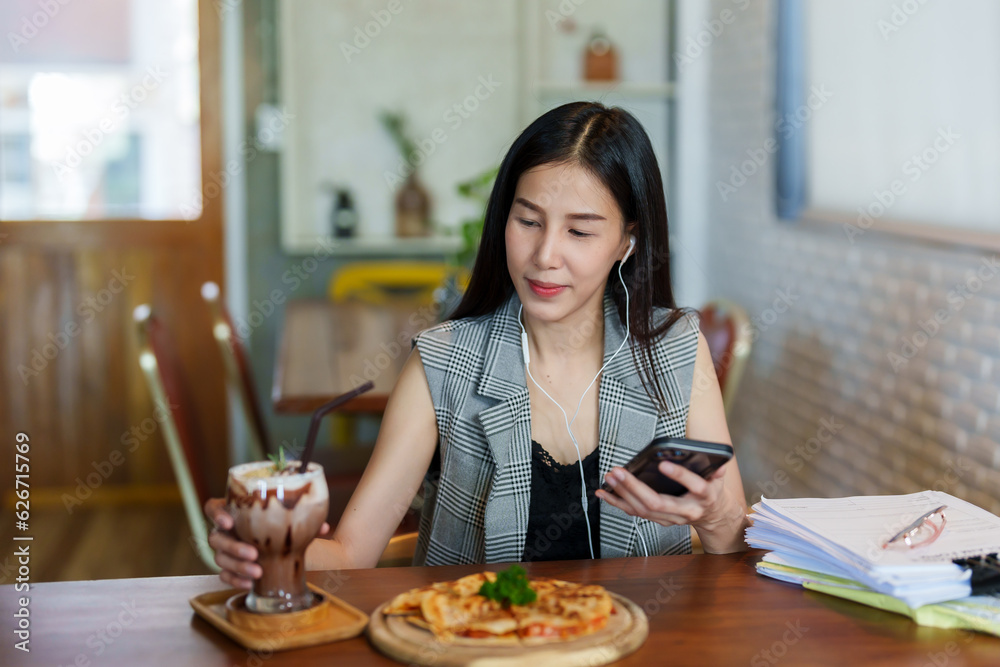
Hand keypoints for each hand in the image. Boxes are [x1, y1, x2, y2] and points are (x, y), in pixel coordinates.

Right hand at [203, 497, 330, 589]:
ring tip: (258, 571)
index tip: (228, 522)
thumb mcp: (290, 522)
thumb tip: (322, 527)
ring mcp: (224, 550)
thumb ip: (303, 521)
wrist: (283, 549)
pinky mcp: (228, 568)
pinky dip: (235, 580)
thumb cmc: (281, 528)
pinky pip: (223, 575)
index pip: (213, 508)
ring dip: (238, 565)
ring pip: (219, 558)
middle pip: (216, 537)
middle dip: (233, 546)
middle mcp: (225, 531)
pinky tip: (249, 584)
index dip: (216, 514)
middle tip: (254, 553)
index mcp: (235, 512)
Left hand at [595, 461, 737, 535]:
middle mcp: (686, 511)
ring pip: (643, 510)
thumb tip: (717, 461)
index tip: (663, 464)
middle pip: (657, 503)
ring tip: (610, 477)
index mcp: (704, 498)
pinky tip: (604, 493)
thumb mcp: (719, 479)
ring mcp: (671, 519)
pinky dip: (617, 502)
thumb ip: (717, 470)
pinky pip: (635, 513)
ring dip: (623, 493)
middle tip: (619, 471)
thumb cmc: (712, 492)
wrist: (712, 516)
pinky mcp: (659, 520)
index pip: (694, 486)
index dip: (680, 476)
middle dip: (635, 487)